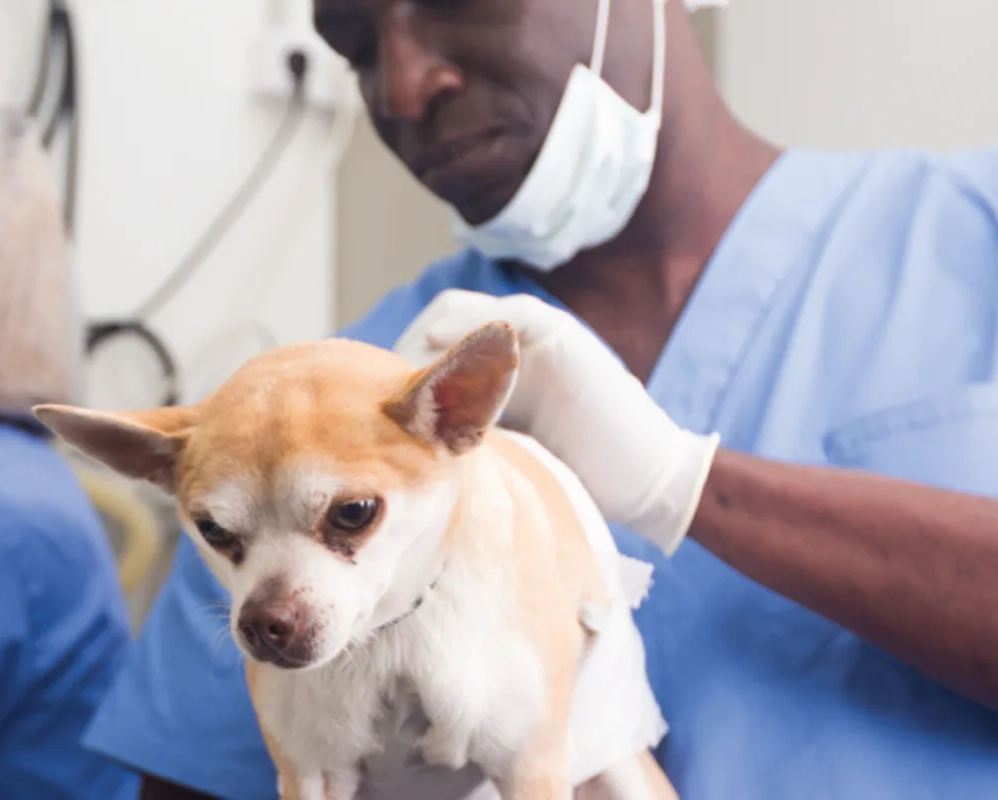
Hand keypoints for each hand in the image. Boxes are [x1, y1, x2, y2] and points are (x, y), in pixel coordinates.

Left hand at [391, 290, 717, 551]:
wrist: (642, 481)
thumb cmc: (571, 475)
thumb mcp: (494, 455)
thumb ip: (453, 441)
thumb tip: (384, 457)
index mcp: (489, 373)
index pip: (423, 348)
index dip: (388, 367)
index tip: (355, 399)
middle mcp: (508, 347)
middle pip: (435, 322)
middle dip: (400, 346)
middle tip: (366, 380)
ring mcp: (537, 338)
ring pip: (464, 310)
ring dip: (427, 333)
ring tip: (395, 363)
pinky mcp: (564, 339)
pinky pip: (512, 315)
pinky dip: (475, 323)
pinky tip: (439, 344)